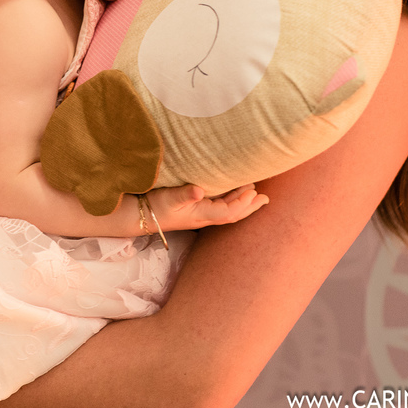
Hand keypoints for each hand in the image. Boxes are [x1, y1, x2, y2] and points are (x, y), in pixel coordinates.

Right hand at [146, 183, 268, 231]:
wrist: (141, 215)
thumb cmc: (155, 206)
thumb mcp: (169, 198)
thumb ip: (185, 194)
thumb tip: (200, 191)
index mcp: (201, 214)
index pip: (228, 211)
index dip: (242, 203)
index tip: (254, 192)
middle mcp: (204, 216)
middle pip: (233, 215)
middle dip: (250, 207)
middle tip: (266, 198)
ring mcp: (201, 215)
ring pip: (228, 212)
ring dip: (244, 205)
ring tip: (257, 196)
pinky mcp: (196, 210)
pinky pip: (221, 208)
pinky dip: (232, 202)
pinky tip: (233, 196)